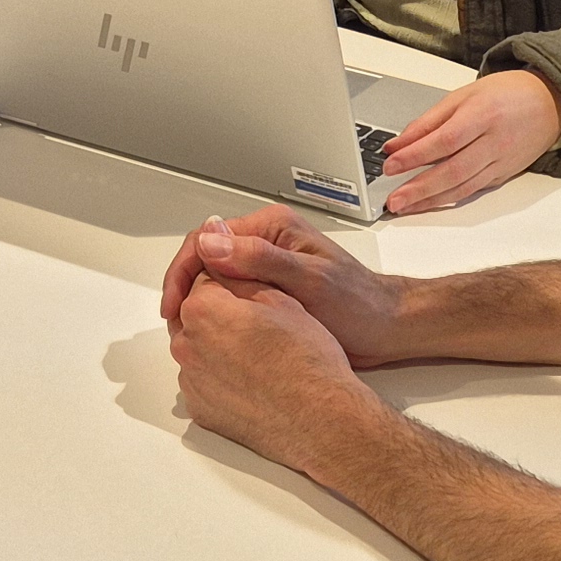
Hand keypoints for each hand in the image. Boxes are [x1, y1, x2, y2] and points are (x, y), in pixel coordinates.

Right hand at [160, 205, 411, 364]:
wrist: (386, 327)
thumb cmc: (358, 303)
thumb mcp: (310, 280)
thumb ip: (260, 259)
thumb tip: (211, 242)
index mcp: (271, 227)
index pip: (206, 238)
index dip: (183, 271)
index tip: (174, 304)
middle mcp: (265, 241)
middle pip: (205, 256)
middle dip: (185, 288)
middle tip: (177, 323)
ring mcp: (266, 265)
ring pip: (214, 278)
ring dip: (198, 301)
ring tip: (190, 330)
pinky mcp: (269, 288)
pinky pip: (231, 295)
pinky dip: (216, 312)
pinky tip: (213, 332)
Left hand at [169, 272, 375, 465]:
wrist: (319, 418)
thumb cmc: (307, 362)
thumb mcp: (280, 299)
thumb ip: (241, 278)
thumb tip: (224, 268)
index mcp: (203, 309)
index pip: (203, 281)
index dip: (231, 285)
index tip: (250, 297)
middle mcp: (187, 344)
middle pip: (195, 317)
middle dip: (219, 315)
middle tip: (258, 326)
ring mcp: (191, 380)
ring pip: (198, 350)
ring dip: (218, 347)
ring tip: (258, 355)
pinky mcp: (199, 407)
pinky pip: (202, 382)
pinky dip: (220, 378)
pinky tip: (251, 379)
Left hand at [368, 69, 560, 215]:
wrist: (550, 102)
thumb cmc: (506, 93)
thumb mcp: (463, 95)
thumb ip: (429, 121)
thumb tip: (397, 144)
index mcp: (482, 114)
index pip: (444, 140)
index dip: (415, 156)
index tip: (390, 165)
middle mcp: (494, 141)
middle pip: (453, 170)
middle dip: (419, 188)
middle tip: (393, 199)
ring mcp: (501, 161)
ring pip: (463, 187)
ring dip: (430, 201)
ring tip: (404, 207)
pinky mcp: (504, 175)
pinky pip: (473, 190)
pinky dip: (449, 199)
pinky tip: (429, 203)